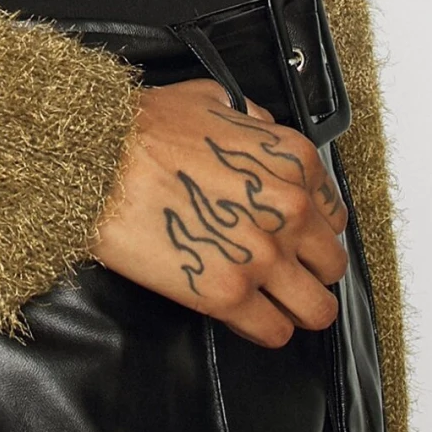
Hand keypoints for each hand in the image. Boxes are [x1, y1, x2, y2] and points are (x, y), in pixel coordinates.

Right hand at [89, 78, 348, 346]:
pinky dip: (262, 328)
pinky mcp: (228, 294)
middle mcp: (288, 210)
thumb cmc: (145, 127)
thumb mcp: (212, 99)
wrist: (97, 159)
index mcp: (292, 161)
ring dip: (296, 308)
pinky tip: (242, 315)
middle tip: (280, 271)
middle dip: (308, 270)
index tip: (291, 236)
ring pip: (318, 310)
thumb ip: (251, 118)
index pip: (333, 215)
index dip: (311, 228)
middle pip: (331, 265)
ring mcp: (262, 256)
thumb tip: (261, 131)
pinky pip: (274, 332)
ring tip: (272, 303)